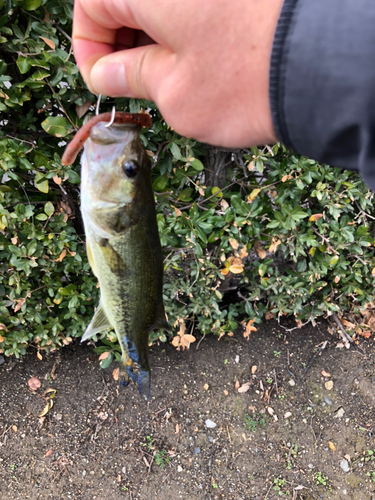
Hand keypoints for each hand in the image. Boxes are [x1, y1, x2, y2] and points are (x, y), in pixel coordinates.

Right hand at [73, 0, 282, 147]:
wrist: (321, 69)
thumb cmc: (244, 83)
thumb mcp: (173, 93)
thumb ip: (132, 77)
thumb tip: (108, 73)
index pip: (91, 5)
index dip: (90, 49)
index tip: (102, 81)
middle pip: (125, 0)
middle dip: (122, 44)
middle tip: (133, 85)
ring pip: (161, 5)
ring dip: (154, 38)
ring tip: (167, 80)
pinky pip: (194, 8)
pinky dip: (185, 30)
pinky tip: (197, 62)